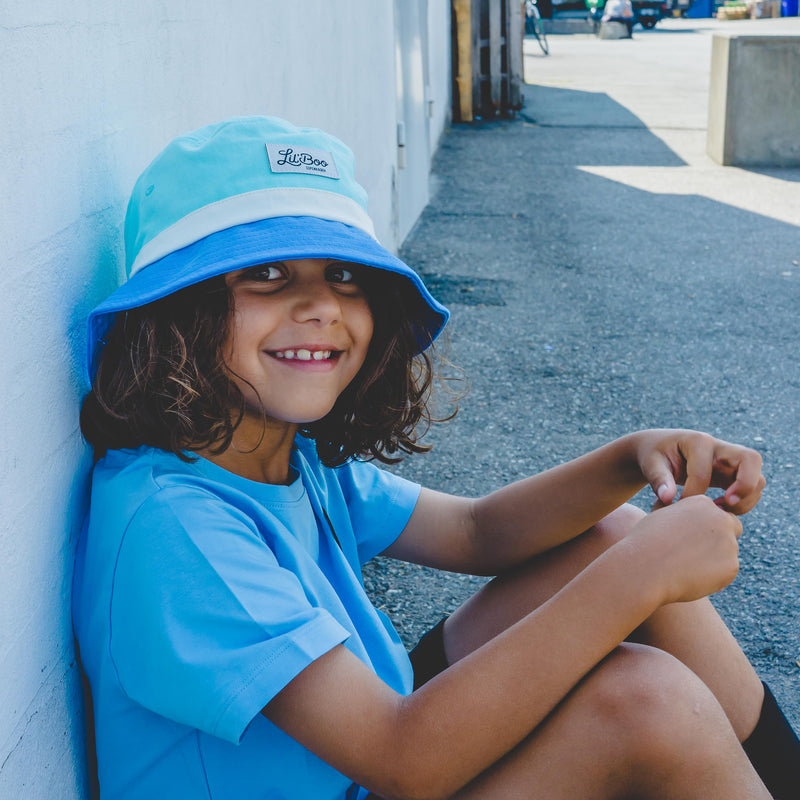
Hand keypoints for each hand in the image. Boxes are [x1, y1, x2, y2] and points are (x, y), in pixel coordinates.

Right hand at [630, 494, 742, 604]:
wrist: (644, 568)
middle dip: (719, 539)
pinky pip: (726, 571)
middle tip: (696, 552)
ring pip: (729, 552)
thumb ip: (674, 508)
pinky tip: (691, 575)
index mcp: (702, 503)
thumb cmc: (646, 541)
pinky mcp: (731, 566)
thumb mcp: (658, 515)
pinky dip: (713, 576)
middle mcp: (720, 519)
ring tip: (686, 566)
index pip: (716, 513)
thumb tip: (670, 497)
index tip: (690, 537)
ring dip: (715, 559)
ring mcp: (729, 543)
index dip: (705, 526)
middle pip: (732, 529)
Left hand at [632, 429, 764, 513]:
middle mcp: (720, 447)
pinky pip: (752, 487)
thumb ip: (658, 479)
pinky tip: (719, 509)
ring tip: (719, 510)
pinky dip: (743, 502)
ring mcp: (730, 460)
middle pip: (751, 459)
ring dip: (746, 498)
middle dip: (745, 485)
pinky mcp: (733, 474)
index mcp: (697, 441)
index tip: (678, 507)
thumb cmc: (654, 455)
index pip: (703, 471)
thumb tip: (668, 499)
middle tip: (726, 503)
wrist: (660, 449)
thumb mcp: (650, 463)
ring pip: (757, 477)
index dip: (692, 493)